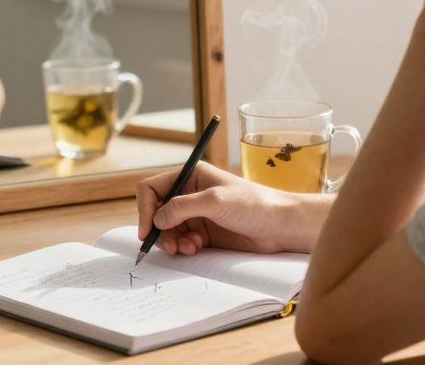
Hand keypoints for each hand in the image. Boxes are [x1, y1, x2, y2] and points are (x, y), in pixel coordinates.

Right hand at [136, 162, 319, 255]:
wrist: (280, 226)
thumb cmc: (254, 204)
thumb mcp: (215, 201)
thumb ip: (182, 207)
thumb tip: (156, 219)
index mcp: (190, 175)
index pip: (153, 188)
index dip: (145, 208)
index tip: (146, 229)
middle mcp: (189, 193)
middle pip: (156, 212)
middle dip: (158, 230)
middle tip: (168, 246)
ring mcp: (196, 214)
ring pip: (167, 229)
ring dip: (171, 241)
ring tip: (186, 249)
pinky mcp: (204, 233)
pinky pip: (181, 241)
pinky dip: (183, 247)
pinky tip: (196, 248)